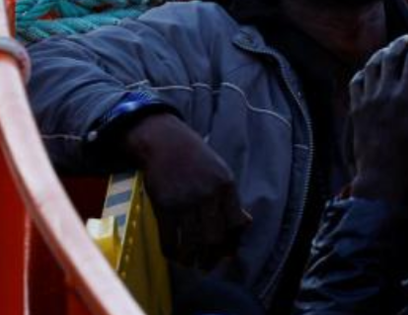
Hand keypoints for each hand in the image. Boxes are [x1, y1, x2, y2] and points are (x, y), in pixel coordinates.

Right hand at [123, 113, 250, 268]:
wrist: (166, 143)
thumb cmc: (197, 159)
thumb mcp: (222, 172)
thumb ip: (231, 199)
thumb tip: (244, 224)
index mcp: (226, 186)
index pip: (236, 223)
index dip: (233, 241)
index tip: (227, 251)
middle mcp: (207, 195)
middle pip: (214, 237)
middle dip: (212, 257)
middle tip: (208, 264)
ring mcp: (184, 202)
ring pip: (191, 242)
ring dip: (192, 259)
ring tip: (192, 263)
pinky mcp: (163, 206)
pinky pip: (169, 239)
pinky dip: (173, 252)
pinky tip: (175, 255)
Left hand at [349, 33, 407, 202]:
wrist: (381, 176)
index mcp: (405, 97)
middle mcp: (383, 94)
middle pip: (391, 56)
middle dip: (402, 42)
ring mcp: (366, 101)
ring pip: (371, 65)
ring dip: (382, 53)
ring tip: (392, 49)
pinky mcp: (355, 109)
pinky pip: (356, 81)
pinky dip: (364, 71)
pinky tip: (372, 70)